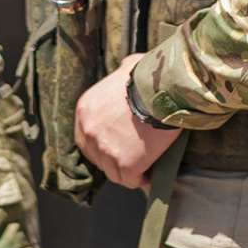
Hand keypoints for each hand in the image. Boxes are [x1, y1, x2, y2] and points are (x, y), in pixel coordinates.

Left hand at [75, 54, 179, 188]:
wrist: (162, 89)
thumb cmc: (148, 75)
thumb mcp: (127, 67)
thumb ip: (121, 72)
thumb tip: (126, 69)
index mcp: (85, 110)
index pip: (86, 138)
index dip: (103, 145)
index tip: (120, 144)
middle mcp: (89, 131)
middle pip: (98, 158)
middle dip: (115, 159)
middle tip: (134, 155)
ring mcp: (105, 150)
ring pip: (114, 173)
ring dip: (129, 171)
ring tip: (145, 165)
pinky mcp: (125, 163)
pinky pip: (131, 180)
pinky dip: (142, 178)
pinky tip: (152, 171)